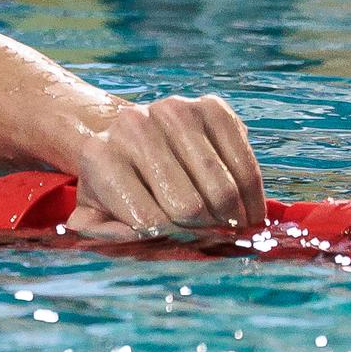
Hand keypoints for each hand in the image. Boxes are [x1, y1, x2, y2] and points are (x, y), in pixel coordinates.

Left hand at [67, 95, 266, 236]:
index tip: (178, 243)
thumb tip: (136, 236)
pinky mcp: (212, 107)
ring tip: (226, 226)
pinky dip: (253, 198)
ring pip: (222, 190)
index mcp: (98, 156)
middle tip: (207, 236)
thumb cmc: (117, 186)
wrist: (133, 139)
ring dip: (232, 218)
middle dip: (204, 231)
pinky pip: (246, 167)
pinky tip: (245, 209)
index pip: (149, 221)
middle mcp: (132, 126)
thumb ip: (104, 233)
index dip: (172, 242)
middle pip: (188, 207)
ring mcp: (174, 111)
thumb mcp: (98, 214)